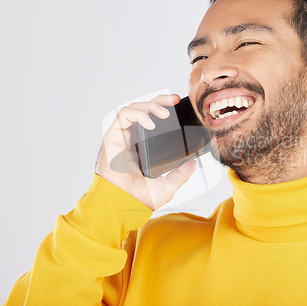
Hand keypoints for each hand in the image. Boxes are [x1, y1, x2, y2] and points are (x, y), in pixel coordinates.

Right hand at [95, 94, 196, 210]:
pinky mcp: (113, 136)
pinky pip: (124, 116)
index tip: (178, 104)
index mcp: (144, 146)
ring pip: (135, 109)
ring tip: (163, 114)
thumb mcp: (168, 186)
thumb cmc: (139, 198)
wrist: (124, 204)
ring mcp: (123, 136)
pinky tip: (149, 123)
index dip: (164, 108)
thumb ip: (181, 175)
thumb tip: (193, 164)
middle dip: (159, 101)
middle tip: (173, 100)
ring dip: (150, 106)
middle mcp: (133, 138)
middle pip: (145, 109)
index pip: (153, 120)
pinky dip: (138, 115)